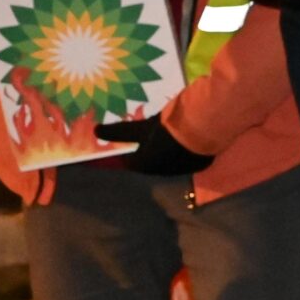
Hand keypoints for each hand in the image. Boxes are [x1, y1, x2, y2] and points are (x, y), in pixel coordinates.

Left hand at [93, 113, 212, 175]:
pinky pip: (189, 158)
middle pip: (153, 162)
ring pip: (172, 161)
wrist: (203, 128)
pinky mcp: (200, 165)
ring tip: (175, 133)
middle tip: (155, 133)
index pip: (132, 161)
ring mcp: (182, 169)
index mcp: (145, 165)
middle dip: (152, 150)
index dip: (131, 149)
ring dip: (171, 151)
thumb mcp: (140, 127)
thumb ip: (118, 131)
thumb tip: (95, 131)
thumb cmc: (166, 129)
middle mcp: (161, 172)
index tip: (134, 137)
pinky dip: (188, 150)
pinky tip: (190, 137)